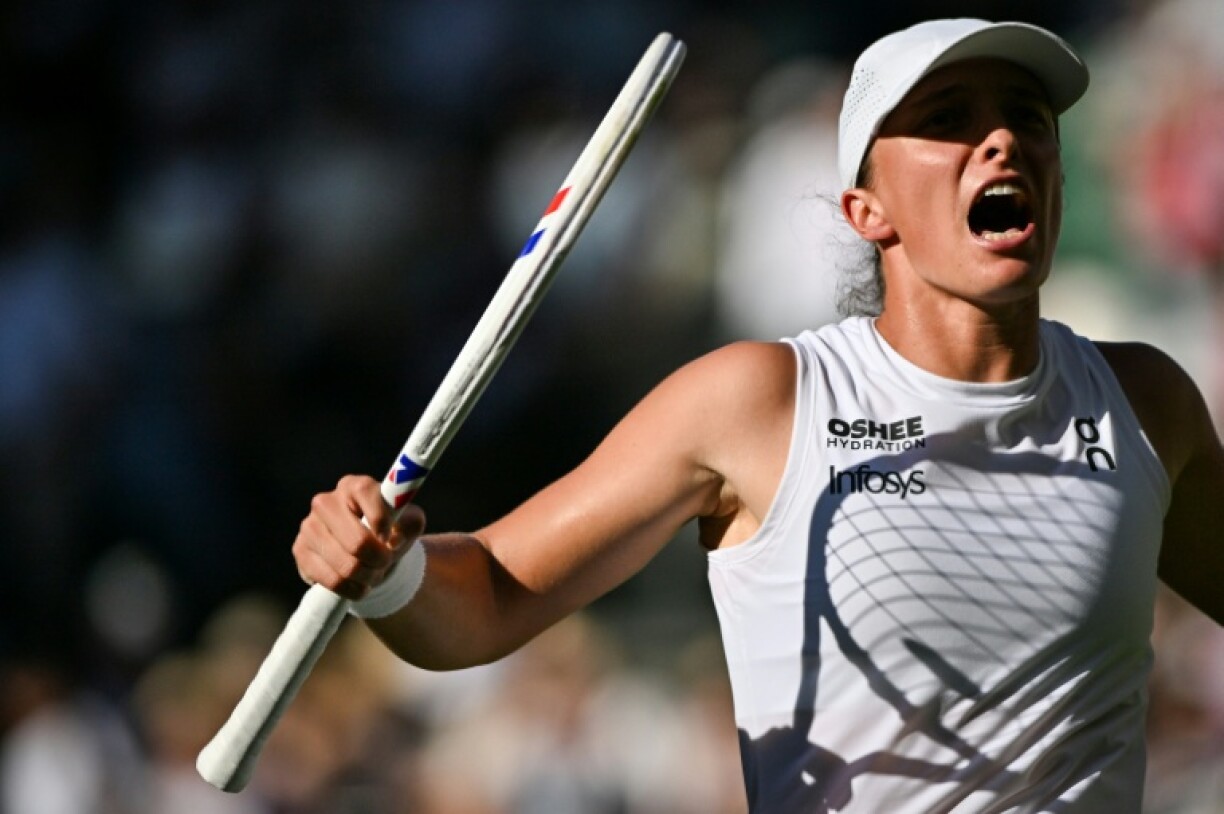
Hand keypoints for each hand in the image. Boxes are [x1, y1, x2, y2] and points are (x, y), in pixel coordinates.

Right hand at [292, 475, 426, 599]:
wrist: (366, 552)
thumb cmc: (391, 531)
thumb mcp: (410, 523)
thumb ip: (409, 524)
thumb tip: (394, 539)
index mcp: (354, 486)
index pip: (367, 494)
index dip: (383, 520)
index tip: (391, 539)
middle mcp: (326, 502)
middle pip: (358, 542)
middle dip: (380, 559)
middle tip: (386, 562)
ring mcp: (309, 526)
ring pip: (347, 566)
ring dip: (369, 577)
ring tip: (375, 574)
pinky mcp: (300, 551)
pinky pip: (331, 581)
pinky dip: (352, 589)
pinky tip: (359, 584)